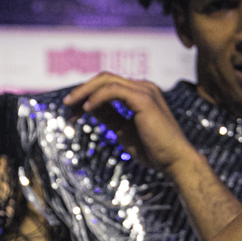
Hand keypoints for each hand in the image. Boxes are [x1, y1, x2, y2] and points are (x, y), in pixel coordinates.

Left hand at [63, 73, 194, 175]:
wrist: (175, 162)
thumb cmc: (153, 151)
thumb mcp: (124, 131)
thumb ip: (110, 117)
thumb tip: (89, 107)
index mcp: (140, 94)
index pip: (108, 86)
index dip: (87, 95)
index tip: (72, 111)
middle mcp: (143, 87)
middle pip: (104, 79)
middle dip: (82, 90)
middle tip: (66, 105)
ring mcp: (144, 90)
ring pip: (106, 80)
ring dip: (84, 92)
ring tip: (70, 107)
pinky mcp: (143, 98)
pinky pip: (112, 90)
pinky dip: (96, 97)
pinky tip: (86, 109)